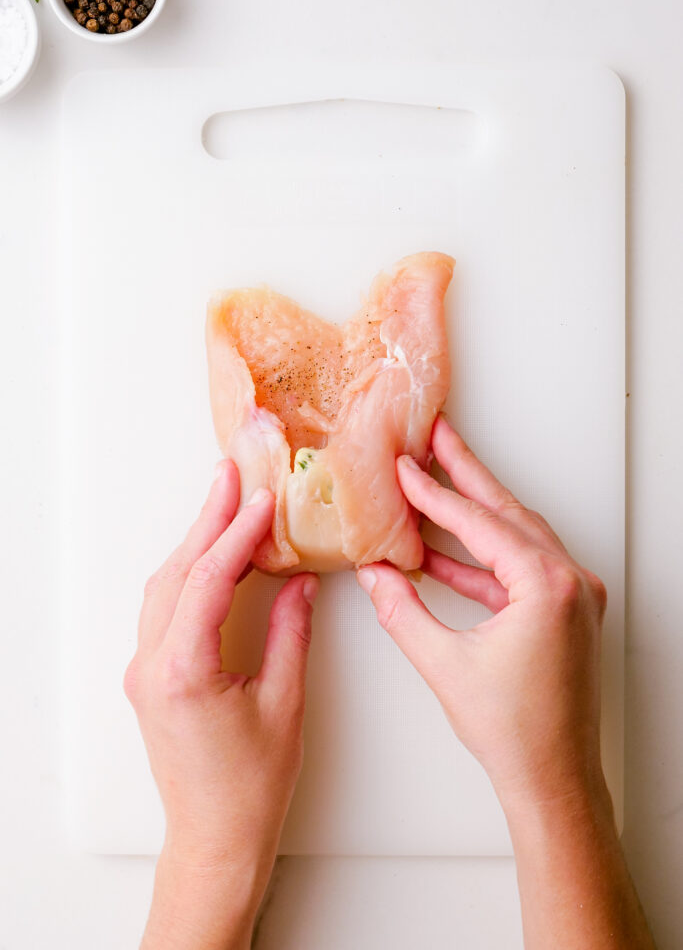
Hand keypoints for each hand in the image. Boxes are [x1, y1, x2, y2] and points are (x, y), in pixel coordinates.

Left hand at [124, 460, 317, 949]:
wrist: (214, 839)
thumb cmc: (250, 787)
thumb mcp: (284, 704)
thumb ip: (291, 634)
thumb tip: (300, 581)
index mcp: (183, 670)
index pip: (210, 579)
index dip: (238, 533)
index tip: (263, 498)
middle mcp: (152, 665)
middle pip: (177, 572)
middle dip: (207, 520)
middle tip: (230, 475)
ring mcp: (145, 671)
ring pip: (165, 587)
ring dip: (195, 543)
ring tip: (224, 504)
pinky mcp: (151, 678)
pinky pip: (164, 610)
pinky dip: (189, 575)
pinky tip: (213, 558)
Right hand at [357, 414, 606, 806]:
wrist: (552, 778)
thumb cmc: (514, 732)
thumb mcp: (443, 663)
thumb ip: (402, 610)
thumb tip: (373, 574)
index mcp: (547, 586)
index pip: (480, 523)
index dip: (436, 493)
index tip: (405, 466)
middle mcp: (569, 582)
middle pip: (506, 512)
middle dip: (467, 473)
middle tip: (438, 436)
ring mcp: (571, 596)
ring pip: (515, 535)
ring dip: (474, 512)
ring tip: (438, 481)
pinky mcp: (563, 612)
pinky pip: (518, 569)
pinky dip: (481, 559)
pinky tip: (442, 554)